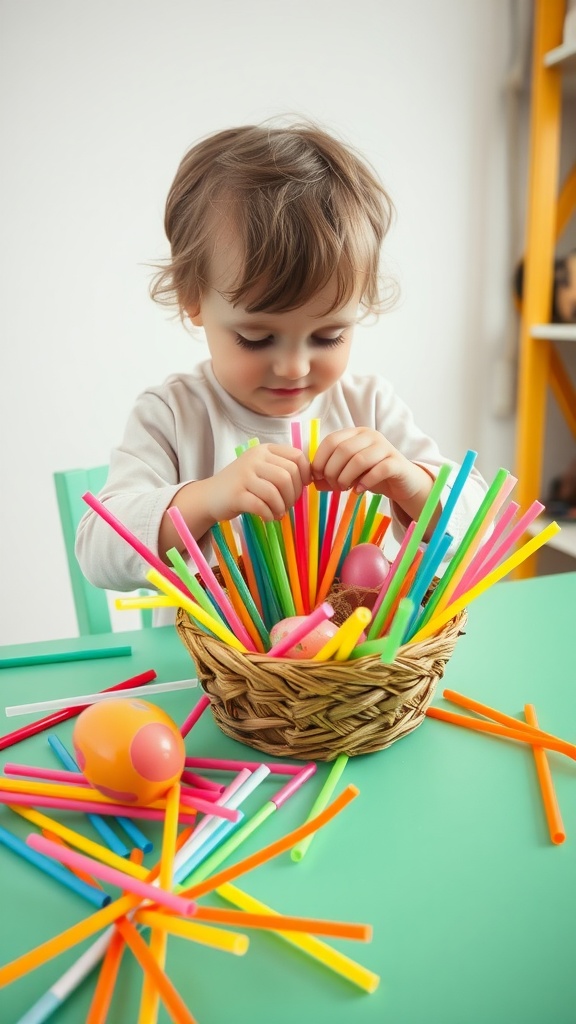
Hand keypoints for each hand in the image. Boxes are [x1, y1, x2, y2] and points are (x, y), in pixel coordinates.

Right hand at [207, 444, 311, 522]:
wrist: (210, 496)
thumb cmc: (242, 485)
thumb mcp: (262, 469)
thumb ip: (283, 468)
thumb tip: (312, 477)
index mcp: (264, 450)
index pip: (297, 456)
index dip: (305, 475)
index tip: (300, 488)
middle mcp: (254, 459)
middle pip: (288, 475)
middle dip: (294, 495)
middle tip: (287, 505)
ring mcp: (244, 475)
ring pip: (276, 490)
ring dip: (282, 506)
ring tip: (278, 513)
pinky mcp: (236, 494)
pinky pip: (262, 505)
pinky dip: (270, 515)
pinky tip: (268, 517)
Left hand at [311, 428, 433, 519]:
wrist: (403, 483)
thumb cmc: (372, 475)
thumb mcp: (348, 474)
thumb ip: (330, 476)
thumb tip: (313, 482)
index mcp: (355, 433)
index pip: (331, 440)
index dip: (320, 459)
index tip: (317, 477)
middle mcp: (370, 435)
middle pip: (343, 450)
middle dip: (332, 471)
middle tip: (333, 486)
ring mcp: (385, 447)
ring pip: (359, 460)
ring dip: (346, 478)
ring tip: (344, 489)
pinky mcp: (396, 463)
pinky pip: (378, 470)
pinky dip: (364, 483)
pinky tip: (358, 491)